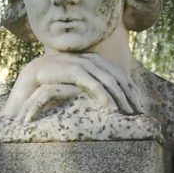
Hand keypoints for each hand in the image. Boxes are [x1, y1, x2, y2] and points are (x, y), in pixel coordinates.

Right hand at [3, 52, 145, 122]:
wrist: (34, 73)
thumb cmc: (57, 78)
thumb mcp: (79, 78)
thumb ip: (93, 81)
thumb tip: (109, 96)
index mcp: (97, 60)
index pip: (122, 75)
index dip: (132, 90)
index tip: (140, 106)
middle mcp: (94, 59)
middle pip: (120, 78)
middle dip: (131, 96)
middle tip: (138, 112)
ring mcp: (84, 64)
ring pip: (110, 81)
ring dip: (121, 98)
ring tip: (128, 113)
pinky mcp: (75, 71)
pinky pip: (94, 85)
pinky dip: (104, 96)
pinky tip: (111, 108)